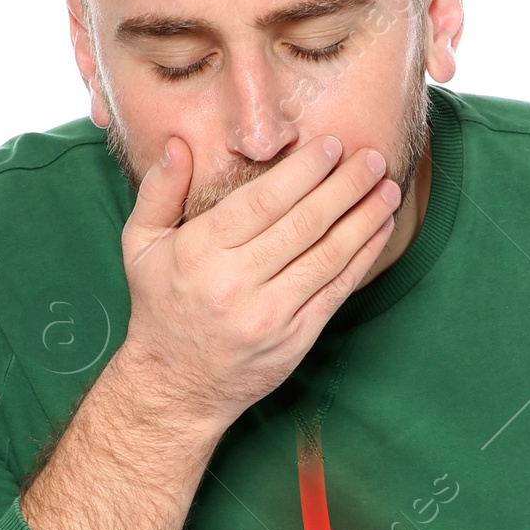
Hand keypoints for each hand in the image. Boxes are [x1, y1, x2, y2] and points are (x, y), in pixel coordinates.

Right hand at [118, 134, 402, 433]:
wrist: (176, 386)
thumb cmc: (161, 306)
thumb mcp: (141, 246)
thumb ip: (158, 192)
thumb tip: (176, 144)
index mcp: (200, 253)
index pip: (262, 203)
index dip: (303, 172)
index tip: (331, 146)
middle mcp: (235, 284)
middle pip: (303, 225)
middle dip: (344, 187)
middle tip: (372, 159)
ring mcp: (269, 316)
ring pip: (327, 256)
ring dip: (364, 219)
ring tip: (388, 190)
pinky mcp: (294, 340)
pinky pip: (335, 291)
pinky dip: (362, 257)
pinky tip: (379, 230)